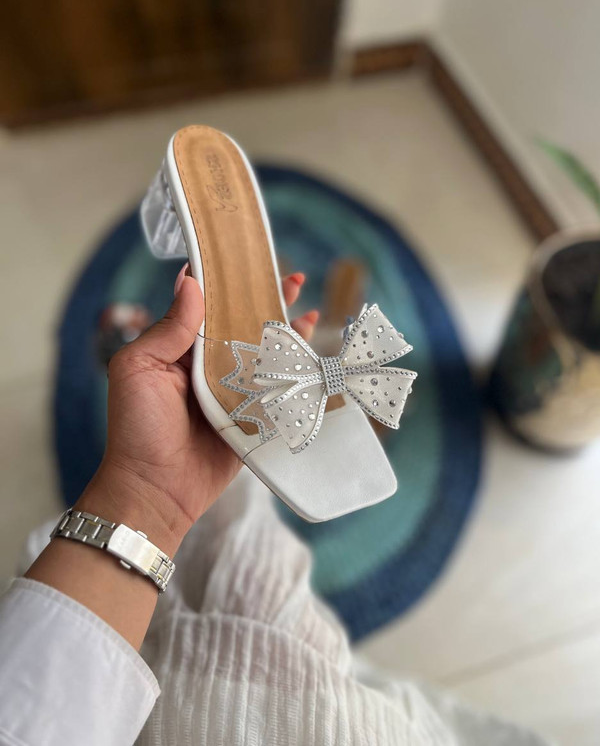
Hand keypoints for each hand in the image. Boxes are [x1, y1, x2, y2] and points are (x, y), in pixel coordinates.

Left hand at [80, 268, 318, 550]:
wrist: (155, 489)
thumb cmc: (137, 428)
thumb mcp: (139, 369)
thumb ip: (168, 328)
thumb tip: (190, 280)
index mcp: (180, 350)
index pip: (210, 307)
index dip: (230, 283)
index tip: (250, 259)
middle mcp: (209, 366)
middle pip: (244, 325)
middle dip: (268, 301)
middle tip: (293, 280)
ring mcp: (233, 391)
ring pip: (265, 353)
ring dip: (287, 330)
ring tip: (308, 308)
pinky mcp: (253, 417)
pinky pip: (278, 388)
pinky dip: (296, 370)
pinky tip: (312, 351)